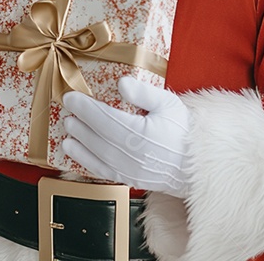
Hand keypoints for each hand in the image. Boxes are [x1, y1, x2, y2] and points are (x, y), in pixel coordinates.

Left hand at [61, 76, 189, 195]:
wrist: (197, 164)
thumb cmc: (183, 131)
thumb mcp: (169, 104)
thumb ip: (144, 93)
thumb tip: (121, 82)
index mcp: (144, 135)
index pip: (107, 119)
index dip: (85, 108)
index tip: (70, 97)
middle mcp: (135, 156)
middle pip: (99, 137)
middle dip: (80, 123)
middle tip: (66, 110)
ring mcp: (131, 171)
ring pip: (97, 156)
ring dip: (79, 142)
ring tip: (68, 128)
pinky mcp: (130, 180)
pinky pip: (102, 171)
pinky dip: (84, 161)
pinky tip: (74, 150)